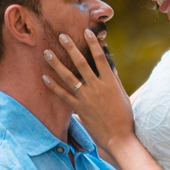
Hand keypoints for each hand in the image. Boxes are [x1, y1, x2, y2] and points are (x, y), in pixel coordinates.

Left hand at [41, 29, 134, 152]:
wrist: (119, 137)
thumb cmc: (124, 116)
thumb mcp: (122, 95)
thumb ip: (114, 80)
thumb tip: (110, 66)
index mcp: (110, 81)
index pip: (100, 57)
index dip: (93, 44)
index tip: (86, 32)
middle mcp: (97, 87)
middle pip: (81, 63)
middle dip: (70, 48)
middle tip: (61, 35)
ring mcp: (87, 98)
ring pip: (69, 77)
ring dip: (56, 63)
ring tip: (47, 52)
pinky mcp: (79, 109)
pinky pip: (63, 95)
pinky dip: (53, 86)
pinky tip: (45, 77)